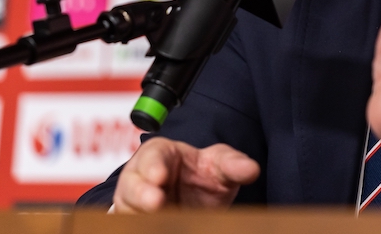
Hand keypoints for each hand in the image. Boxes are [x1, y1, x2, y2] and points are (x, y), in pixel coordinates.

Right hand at [113, 137, 259, 212]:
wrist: (196, 204)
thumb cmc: (202, 177)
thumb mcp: (219, 167)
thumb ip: (233, 165)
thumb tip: (252, 169)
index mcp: (159, 155)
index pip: (151, 156)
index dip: (153, 165)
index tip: (160, 176)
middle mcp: (140, 180)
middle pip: (131, 185)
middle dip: (141, 194)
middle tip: (155, 202)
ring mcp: (136, 206)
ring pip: (129, 210)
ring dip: (140, 213)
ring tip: (158, 213)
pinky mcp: (139, 223)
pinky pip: (137, 224)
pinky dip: (147, 224)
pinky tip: (160, 225)